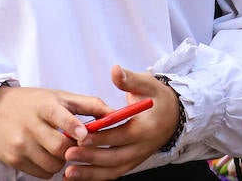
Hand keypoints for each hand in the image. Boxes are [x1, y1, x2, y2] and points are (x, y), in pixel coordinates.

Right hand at [0, 85, 112, 178]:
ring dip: (62, 161)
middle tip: (76, 144)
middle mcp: (30, 124)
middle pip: (59, 147)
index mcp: (44, 105)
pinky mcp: (14, 158)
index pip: (60, 116)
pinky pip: (42, 173)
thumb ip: (89, 104)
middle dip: (73, 149)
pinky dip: (49, 168)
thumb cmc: (34, 103)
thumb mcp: (59, 97)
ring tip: (58, 148)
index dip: (73, 127)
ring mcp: (21, 143)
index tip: (84, 135)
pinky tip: (46, 155)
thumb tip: (116, 113)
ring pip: (52, 164)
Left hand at [61, 66, 181, 180]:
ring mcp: (137, 157)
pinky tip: (77, 175)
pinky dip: (95, 176)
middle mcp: (142, 147)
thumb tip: (115, 71)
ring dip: (91, 173)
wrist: (173, 115)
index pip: (121, 135)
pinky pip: (113, 173)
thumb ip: (129, 79)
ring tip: (69, 172)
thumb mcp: (147, 84)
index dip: (102, 136)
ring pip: (113, 170)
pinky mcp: (132, 163)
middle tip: (69, 153)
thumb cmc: (157, 97)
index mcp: (146, 128)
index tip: (82, 134)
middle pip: (115, 156)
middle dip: (91, 156)